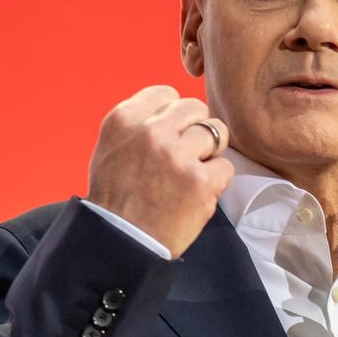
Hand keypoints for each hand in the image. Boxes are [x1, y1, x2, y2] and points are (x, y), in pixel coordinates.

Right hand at [85, 85, 232, 256]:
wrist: (120, 242)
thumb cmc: (116, 198)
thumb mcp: (111, 148)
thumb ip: (139, 124)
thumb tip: (172, 111)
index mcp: (124, 119)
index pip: (167, 94)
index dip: (174, 114)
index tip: (171, 133)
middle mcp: (151, 132)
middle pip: (196, 108)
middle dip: (195, 129)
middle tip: (185, 155)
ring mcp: (177, 156)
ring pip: (217, 132)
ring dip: (209, 152)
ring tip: (192, 172)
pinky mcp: (200, 182)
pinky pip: (226, 166)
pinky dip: (217, 181)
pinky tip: (197, 193)